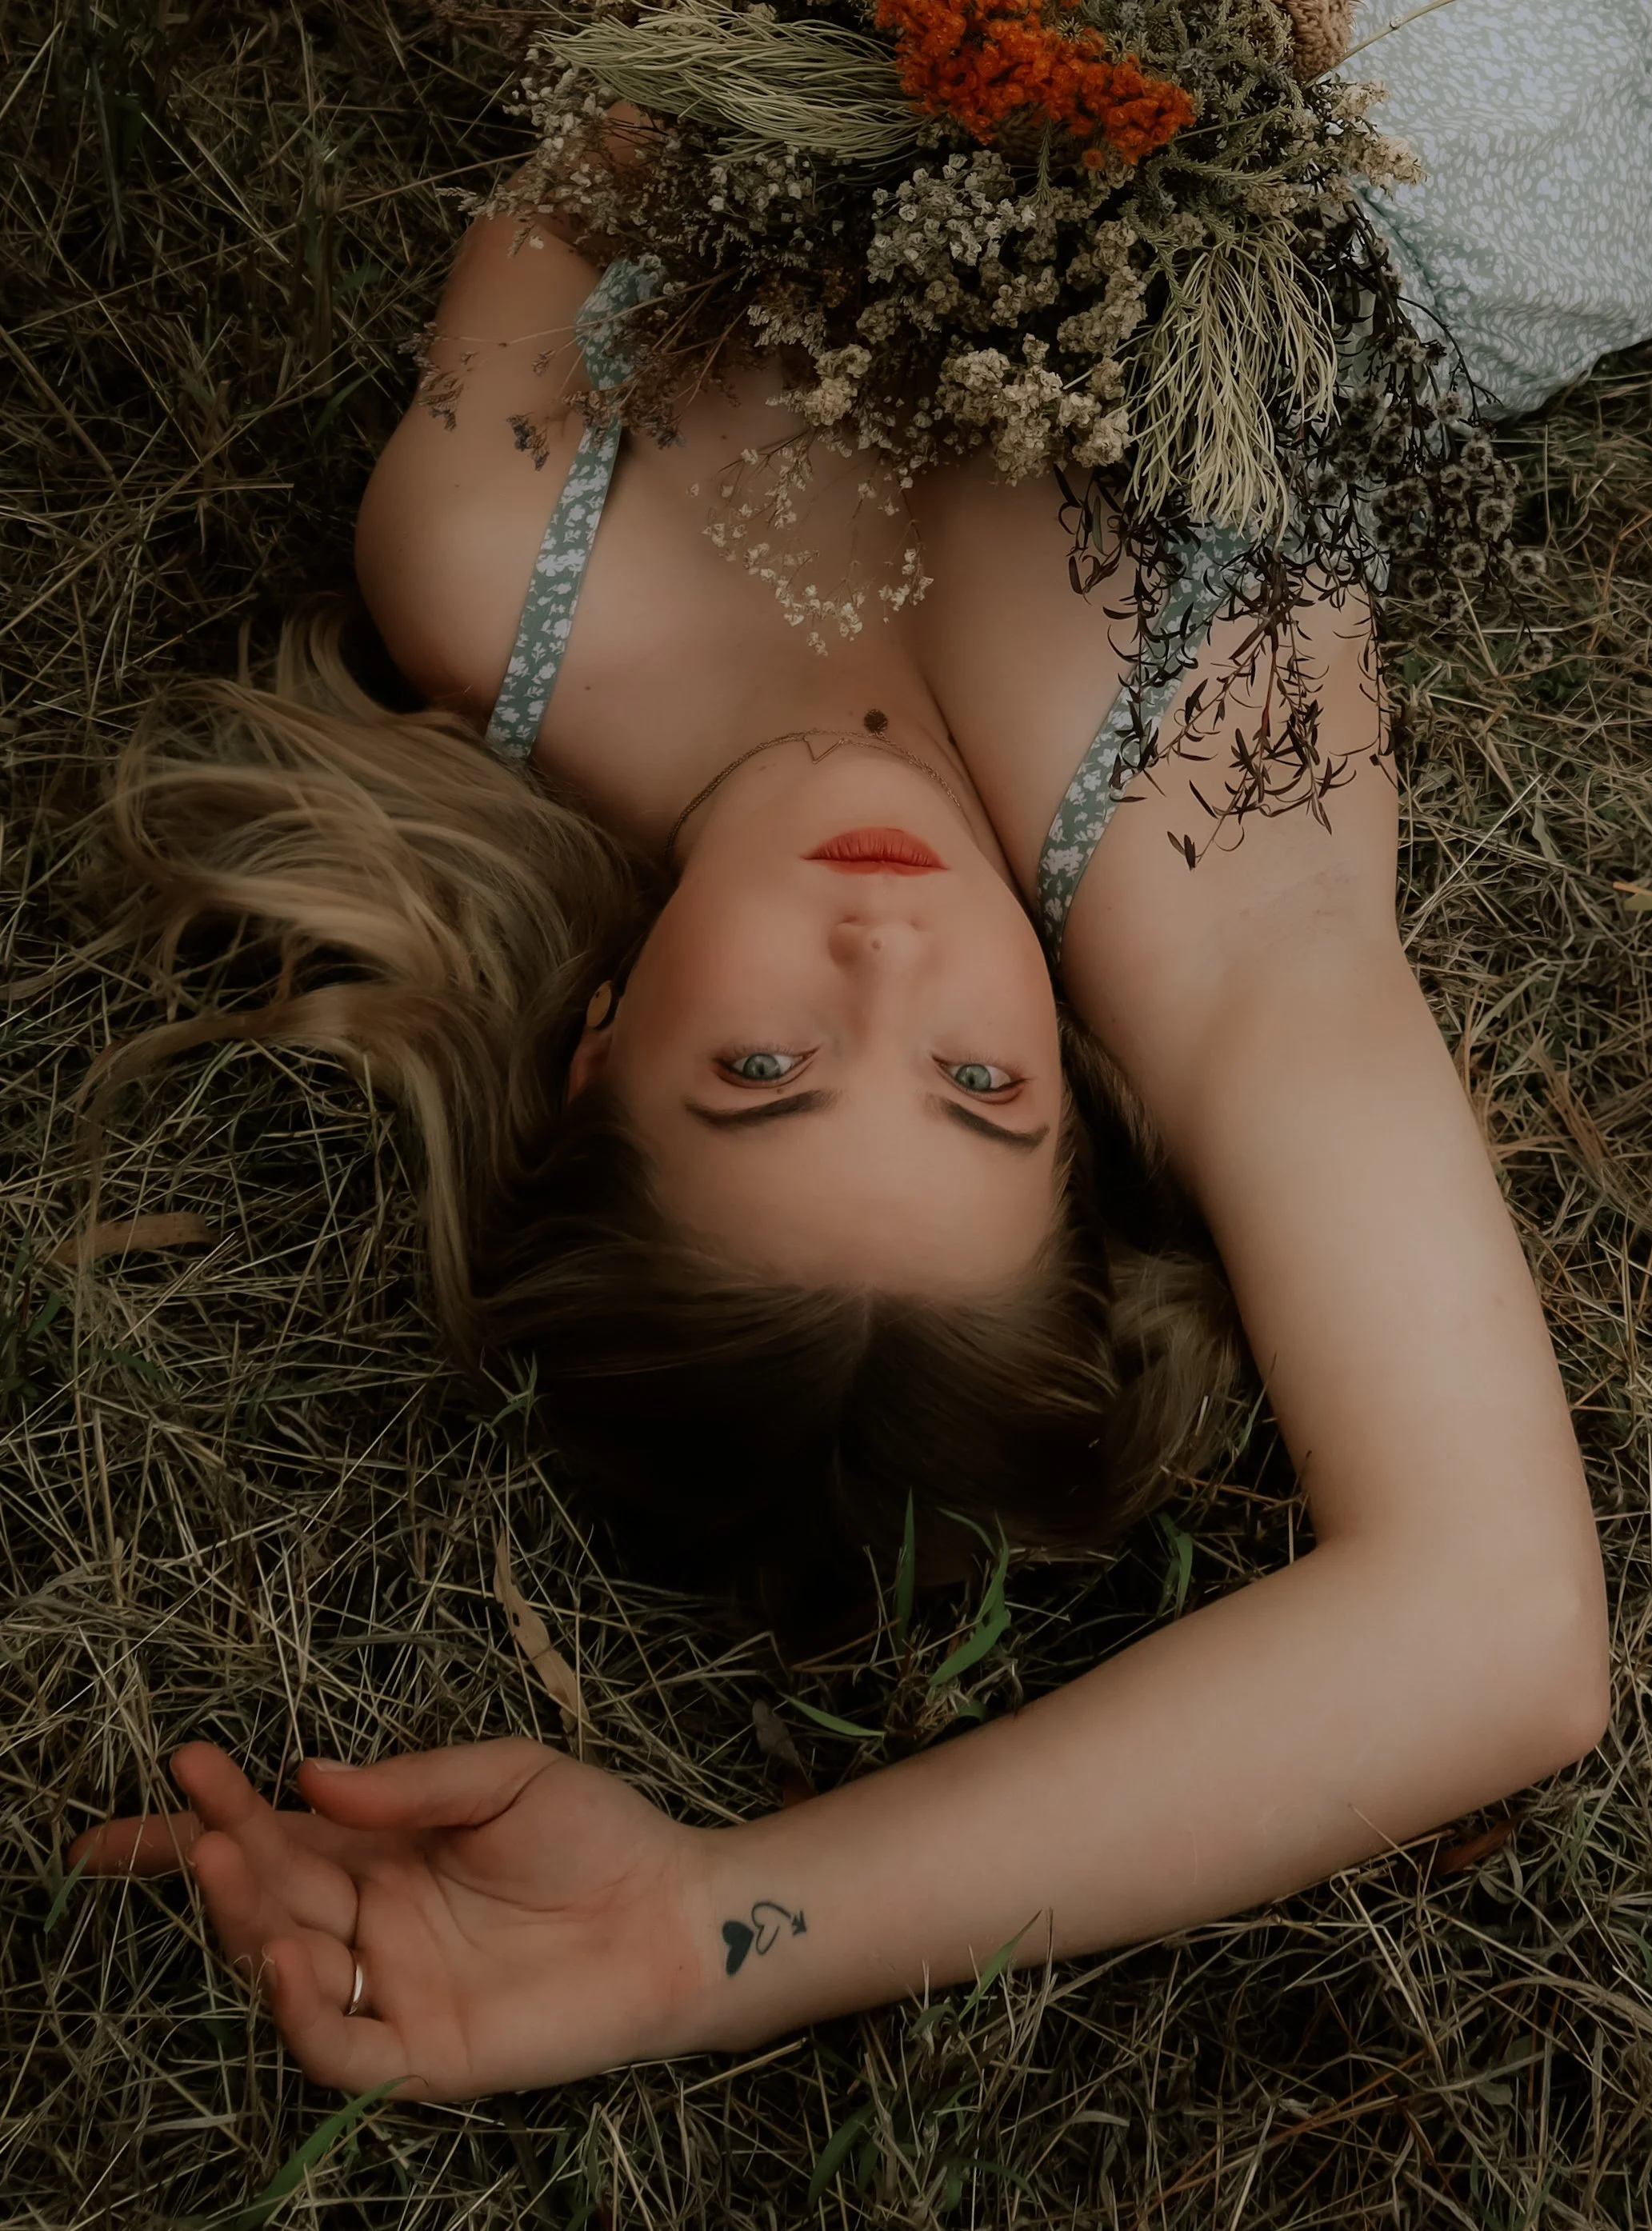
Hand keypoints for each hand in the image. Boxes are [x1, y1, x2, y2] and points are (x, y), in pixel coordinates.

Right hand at [71, 1739, 713, 2100]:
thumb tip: (311, 1777)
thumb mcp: (508, 1776)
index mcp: (382, 1850)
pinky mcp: (422, 2051)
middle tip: (199, 1818)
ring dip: (245, 1920)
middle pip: (269, 1893)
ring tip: (225, 1862)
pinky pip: (339, 2048)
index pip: (274, 1835)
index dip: (208, 1814)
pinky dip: (300, 2013)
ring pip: (284, 1964)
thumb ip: (413, 1782)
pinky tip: (290, 1957)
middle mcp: (370, 1921)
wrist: (676, 1913)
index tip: (167, 1770)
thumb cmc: (599, 1837)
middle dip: (219, 1853)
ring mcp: (391, 1987)